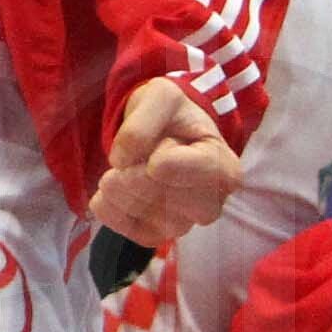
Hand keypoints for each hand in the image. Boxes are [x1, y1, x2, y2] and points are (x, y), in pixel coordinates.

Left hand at [85, 80, 234, 244]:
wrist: (161, 132)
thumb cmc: (171, 114)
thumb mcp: (161, 96)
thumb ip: (143, 122)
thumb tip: (121, 160)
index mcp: (224, 167)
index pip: (199, 171)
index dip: (165, 159)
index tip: (156, 150)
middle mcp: (210, 203)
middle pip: (171, 199)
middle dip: (137, 175)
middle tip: (126, 157)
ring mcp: (183, 223)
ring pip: (148, 218)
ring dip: (119, 190)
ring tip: (118, 168)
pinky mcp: (156, 234)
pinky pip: (129, 230)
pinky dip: (109, 209)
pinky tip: (107, 189)